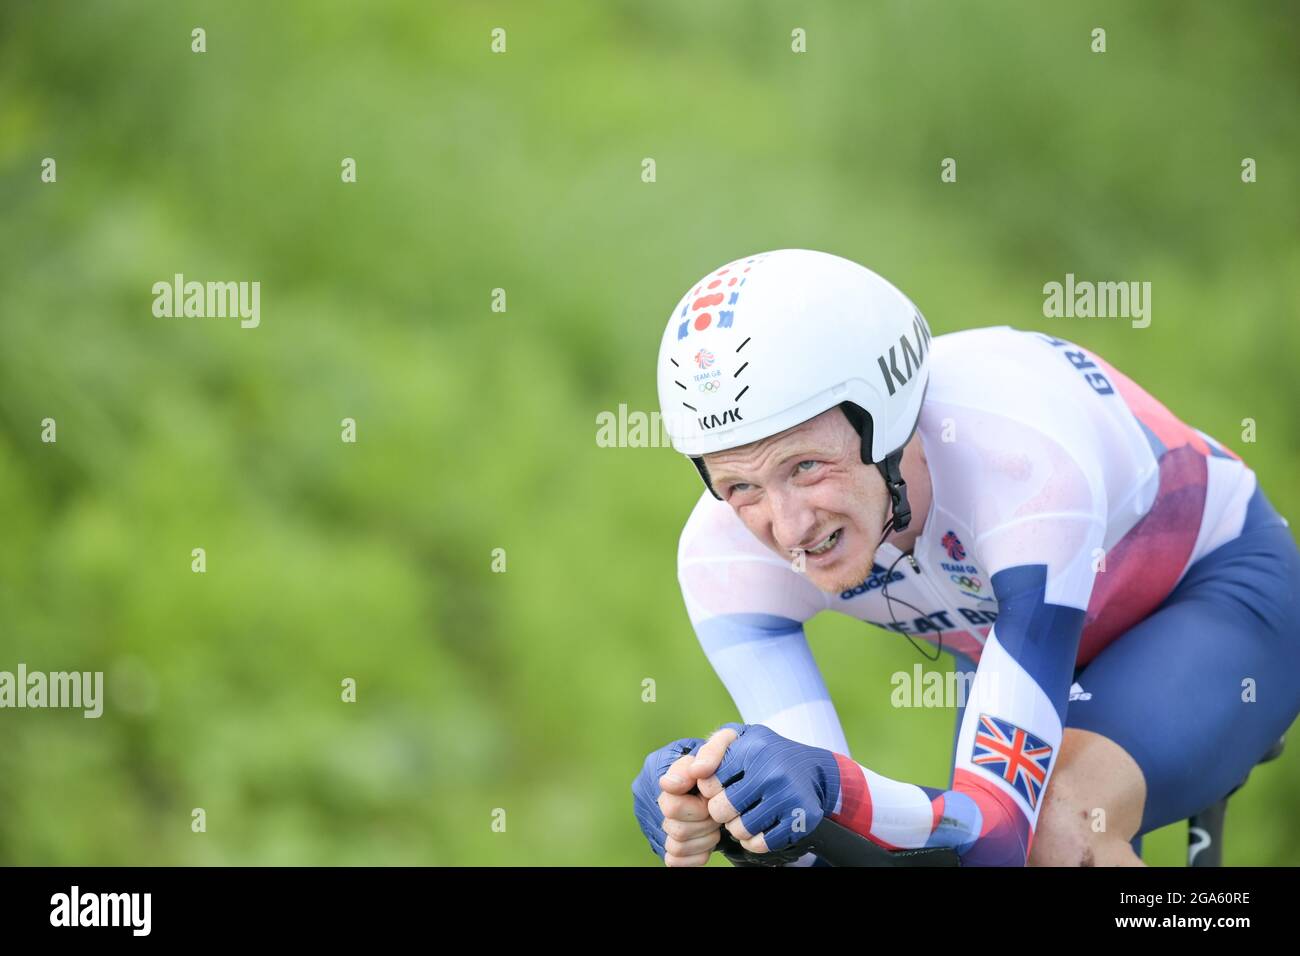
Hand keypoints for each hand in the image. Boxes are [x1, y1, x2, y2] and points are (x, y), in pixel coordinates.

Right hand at [631, 736, 721, 865]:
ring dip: (703, 839)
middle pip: (676, 829)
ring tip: (713, 824)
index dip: (698, 806)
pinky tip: (705, 839)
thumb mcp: (721, 747)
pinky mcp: (663, 845)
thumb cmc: (721, 760)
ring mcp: (654, 823)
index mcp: (658, 770)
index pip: (672, 804)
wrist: (721, 776)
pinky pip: (675, 861)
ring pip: (676, 846)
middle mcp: (649, 798)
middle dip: (703, 822)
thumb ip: (710, 753)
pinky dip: (696, 854)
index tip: (709, 799)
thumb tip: (692, 774)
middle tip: (715, 812)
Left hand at [689, 722, 841, 854]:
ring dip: (737, 827)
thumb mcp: (739, 740)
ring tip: (746, 813)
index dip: (710, 789)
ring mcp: (788, 796)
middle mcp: (772, 772)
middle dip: (722, 810)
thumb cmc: (765, 754)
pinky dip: (755, 840)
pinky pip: (761, 844)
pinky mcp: (802, 818)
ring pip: (739, 830)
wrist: (813, 768)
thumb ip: (710, 751)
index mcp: (753, 749)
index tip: (722, 784)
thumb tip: (690, 774)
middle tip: (733, 803)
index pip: (708, 784)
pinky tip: (760, 825)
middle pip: (720, 810)